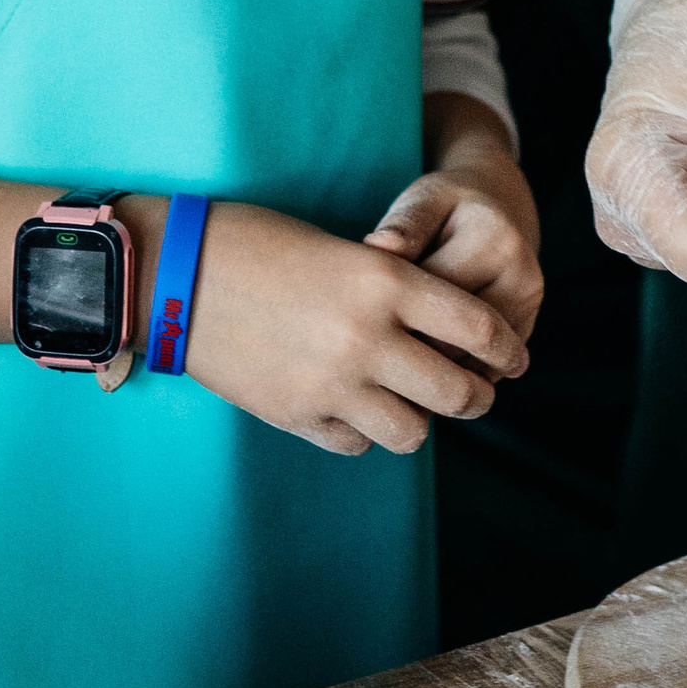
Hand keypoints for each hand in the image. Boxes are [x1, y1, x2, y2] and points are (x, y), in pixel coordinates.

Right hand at [188, 201, 529, 456]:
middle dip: (476, 396)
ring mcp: (332, 384)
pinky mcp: (296, 415)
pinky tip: (352, 410)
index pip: (480, 327)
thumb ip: (395, 294)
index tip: (513, 357)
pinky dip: (361, 432)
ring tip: (410, 406)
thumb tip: (443, 337)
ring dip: (418, 421)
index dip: (506, 347)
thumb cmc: (259, 243)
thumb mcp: (345, 252)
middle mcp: (368, 338)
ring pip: (412, 433)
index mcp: (387, 282)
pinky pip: (356, 444)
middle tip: (475, 393)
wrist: (173, 273)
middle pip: (460, 393)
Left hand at [365, 147, 543, 347]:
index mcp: (495, 241)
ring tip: (395, 344)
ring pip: (467, 359)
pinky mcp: (526, 331)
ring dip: (429, 360)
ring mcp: (529, 311)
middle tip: (373, 335)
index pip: (432, 294)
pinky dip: (450, 367)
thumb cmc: (450, 207)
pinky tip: (421, 354)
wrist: (501, 209)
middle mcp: (522, 278)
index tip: (362, 307)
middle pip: (452, 334)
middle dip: (409, 339)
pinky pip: (482, 367)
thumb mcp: (426, 201)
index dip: (390, 305)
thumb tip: (378, 246)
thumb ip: (404, 224)